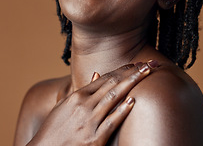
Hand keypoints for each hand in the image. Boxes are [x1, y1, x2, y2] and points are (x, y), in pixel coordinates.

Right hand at [27, 61, 158, 145]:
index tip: (136, 64)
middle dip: (132, 72)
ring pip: (114, 97)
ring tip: (147, 73)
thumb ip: (83, 91)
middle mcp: (84, 105)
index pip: (105, 78)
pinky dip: (122, 111)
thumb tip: (97, 74)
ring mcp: (89, 122)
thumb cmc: (54, 130)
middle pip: (112, 84)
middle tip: (149, 63)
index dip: (122, 70)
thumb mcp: (64, 107)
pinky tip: (133, 101)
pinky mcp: (94, 139)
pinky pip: (111, 122)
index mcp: (77, 96)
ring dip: (132, 83)